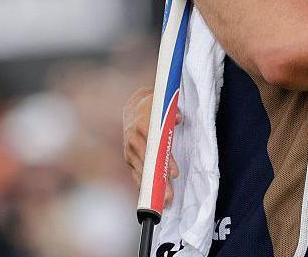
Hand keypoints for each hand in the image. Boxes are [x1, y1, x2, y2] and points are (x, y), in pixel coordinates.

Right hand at [123, 86, 180, 205]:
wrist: (134, 107)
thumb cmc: (154, 108)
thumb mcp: (164, 105)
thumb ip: (173, 112)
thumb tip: (178, 119)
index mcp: (143, 126)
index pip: (156, 147)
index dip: (166, 161)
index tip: (175, 174)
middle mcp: (133, 141)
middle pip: (149, 165)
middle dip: (160, 182)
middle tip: (170, 197)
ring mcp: (129, 151)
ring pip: (142, 173)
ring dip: (153, 189)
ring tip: (164, 202)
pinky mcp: (128, 159)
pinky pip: (136, 174)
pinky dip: (144, 186)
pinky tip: (151, 198)